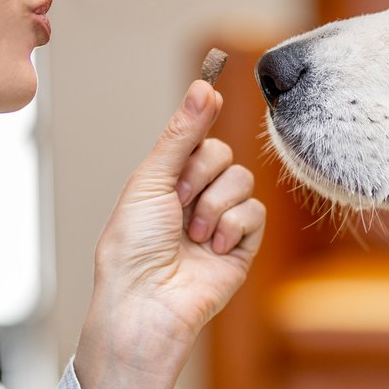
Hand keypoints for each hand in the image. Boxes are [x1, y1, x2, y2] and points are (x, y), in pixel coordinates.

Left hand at [75, 81, 265, 388]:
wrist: (146, 303)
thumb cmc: (133, 248)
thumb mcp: (149, 180)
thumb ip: (181, 134)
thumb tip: (205, 86)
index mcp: (166, 181)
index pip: (198, 138)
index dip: (198, 129)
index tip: (209, 96)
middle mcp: (194, 199)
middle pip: (224, 155)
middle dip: (200, 176)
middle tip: (177, 204)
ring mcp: (220, 223)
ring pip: (242, 182)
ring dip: (214, 205)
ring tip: (192, 235)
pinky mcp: (242, 247)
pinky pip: (256, 214)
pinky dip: (232, 228)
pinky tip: (211, 249)